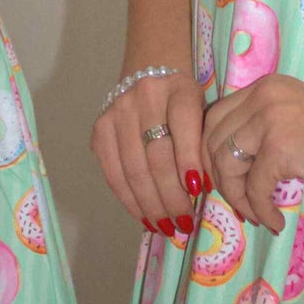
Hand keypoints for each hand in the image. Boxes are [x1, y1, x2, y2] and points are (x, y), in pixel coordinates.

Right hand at [91, 69, 208, 237]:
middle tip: (185, 224)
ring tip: (168, 228)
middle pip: (157, 155)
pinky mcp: (100, 130)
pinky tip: (146, 217)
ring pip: (134, 169)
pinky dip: (130, 201)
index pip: (183, 125)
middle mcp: (145, 96)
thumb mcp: (202, 110)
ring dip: (152, 205)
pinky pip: (114, 174)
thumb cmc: (183, 103)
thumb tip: (203, 191)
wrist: (149, 75)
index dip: (189, 160)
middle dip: (172, 196)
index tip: (198, 191)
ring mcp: (118, 112)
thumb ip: (204, 144)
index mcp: (179, 88)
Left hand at [203, 75, 303, 232]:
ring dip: (237, 198)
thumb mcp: (298, 119)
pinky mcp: (281, 149)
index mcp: (265, 88)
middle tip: (240, 204)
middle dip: (219, 178)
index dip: (212, 153)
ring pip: (226, 165)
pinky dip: (260, 211)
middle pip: (211, 140)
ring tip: (258, 215)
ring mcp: (269, 120)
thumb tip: (237, 169)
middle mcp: (261, 97)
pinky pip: (254, 188)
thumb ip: (267, 130)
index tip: (228, 181)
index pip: (214, 118)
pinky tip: (276, 221)